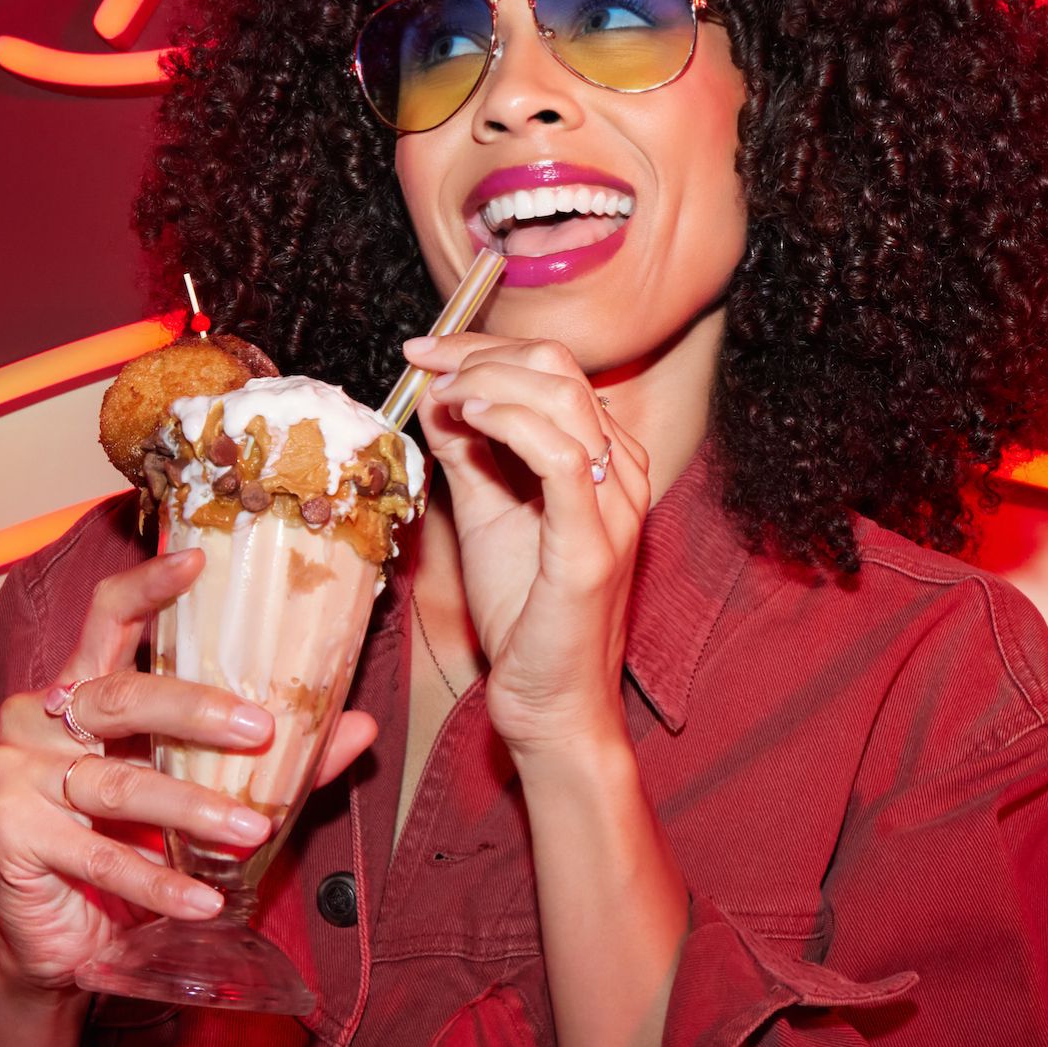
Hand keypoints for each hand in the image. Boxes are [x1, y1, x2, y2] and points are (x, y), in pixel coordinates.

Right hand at [0, 549, 375, 995]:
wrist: (66, 939)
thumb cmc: (133, 843)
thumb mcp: (204, 790)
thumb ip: (275, 759)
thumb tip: (360, 726)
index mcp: (84, 686)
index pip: (108, 617)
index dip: (149, 586)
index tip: (197, 560)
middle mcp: (41, 718)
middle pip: (121, 694)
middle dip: (195, 709)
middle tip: (258, 729)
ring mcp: (17, 774)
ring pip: (117, 782)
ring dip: (192, 807)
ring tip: (252, 829)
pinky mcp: (8, 835)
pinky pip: (97, 856)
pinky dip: (158, 880)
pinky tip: (204, 897)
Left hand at [402, 334, 650, 756]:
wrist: (547, 699)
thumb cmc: (521, 610)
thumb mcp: (484, 508)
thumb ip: (467, 450)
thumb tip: (436, 392)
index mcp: (606, 457)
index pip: (554, 368)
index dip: (485, 346)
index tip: (424, 351)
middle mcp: (623, 472)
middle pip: (560, 369)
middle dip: (482, 352)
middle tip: (424, 361)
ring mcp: (615, 508)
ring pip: (564, 399)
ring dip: (489, 379)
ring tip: (440, 390)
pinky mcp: (594, 547)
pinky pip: (564, 457)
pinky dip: (511, 421)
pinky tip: (468, 416)